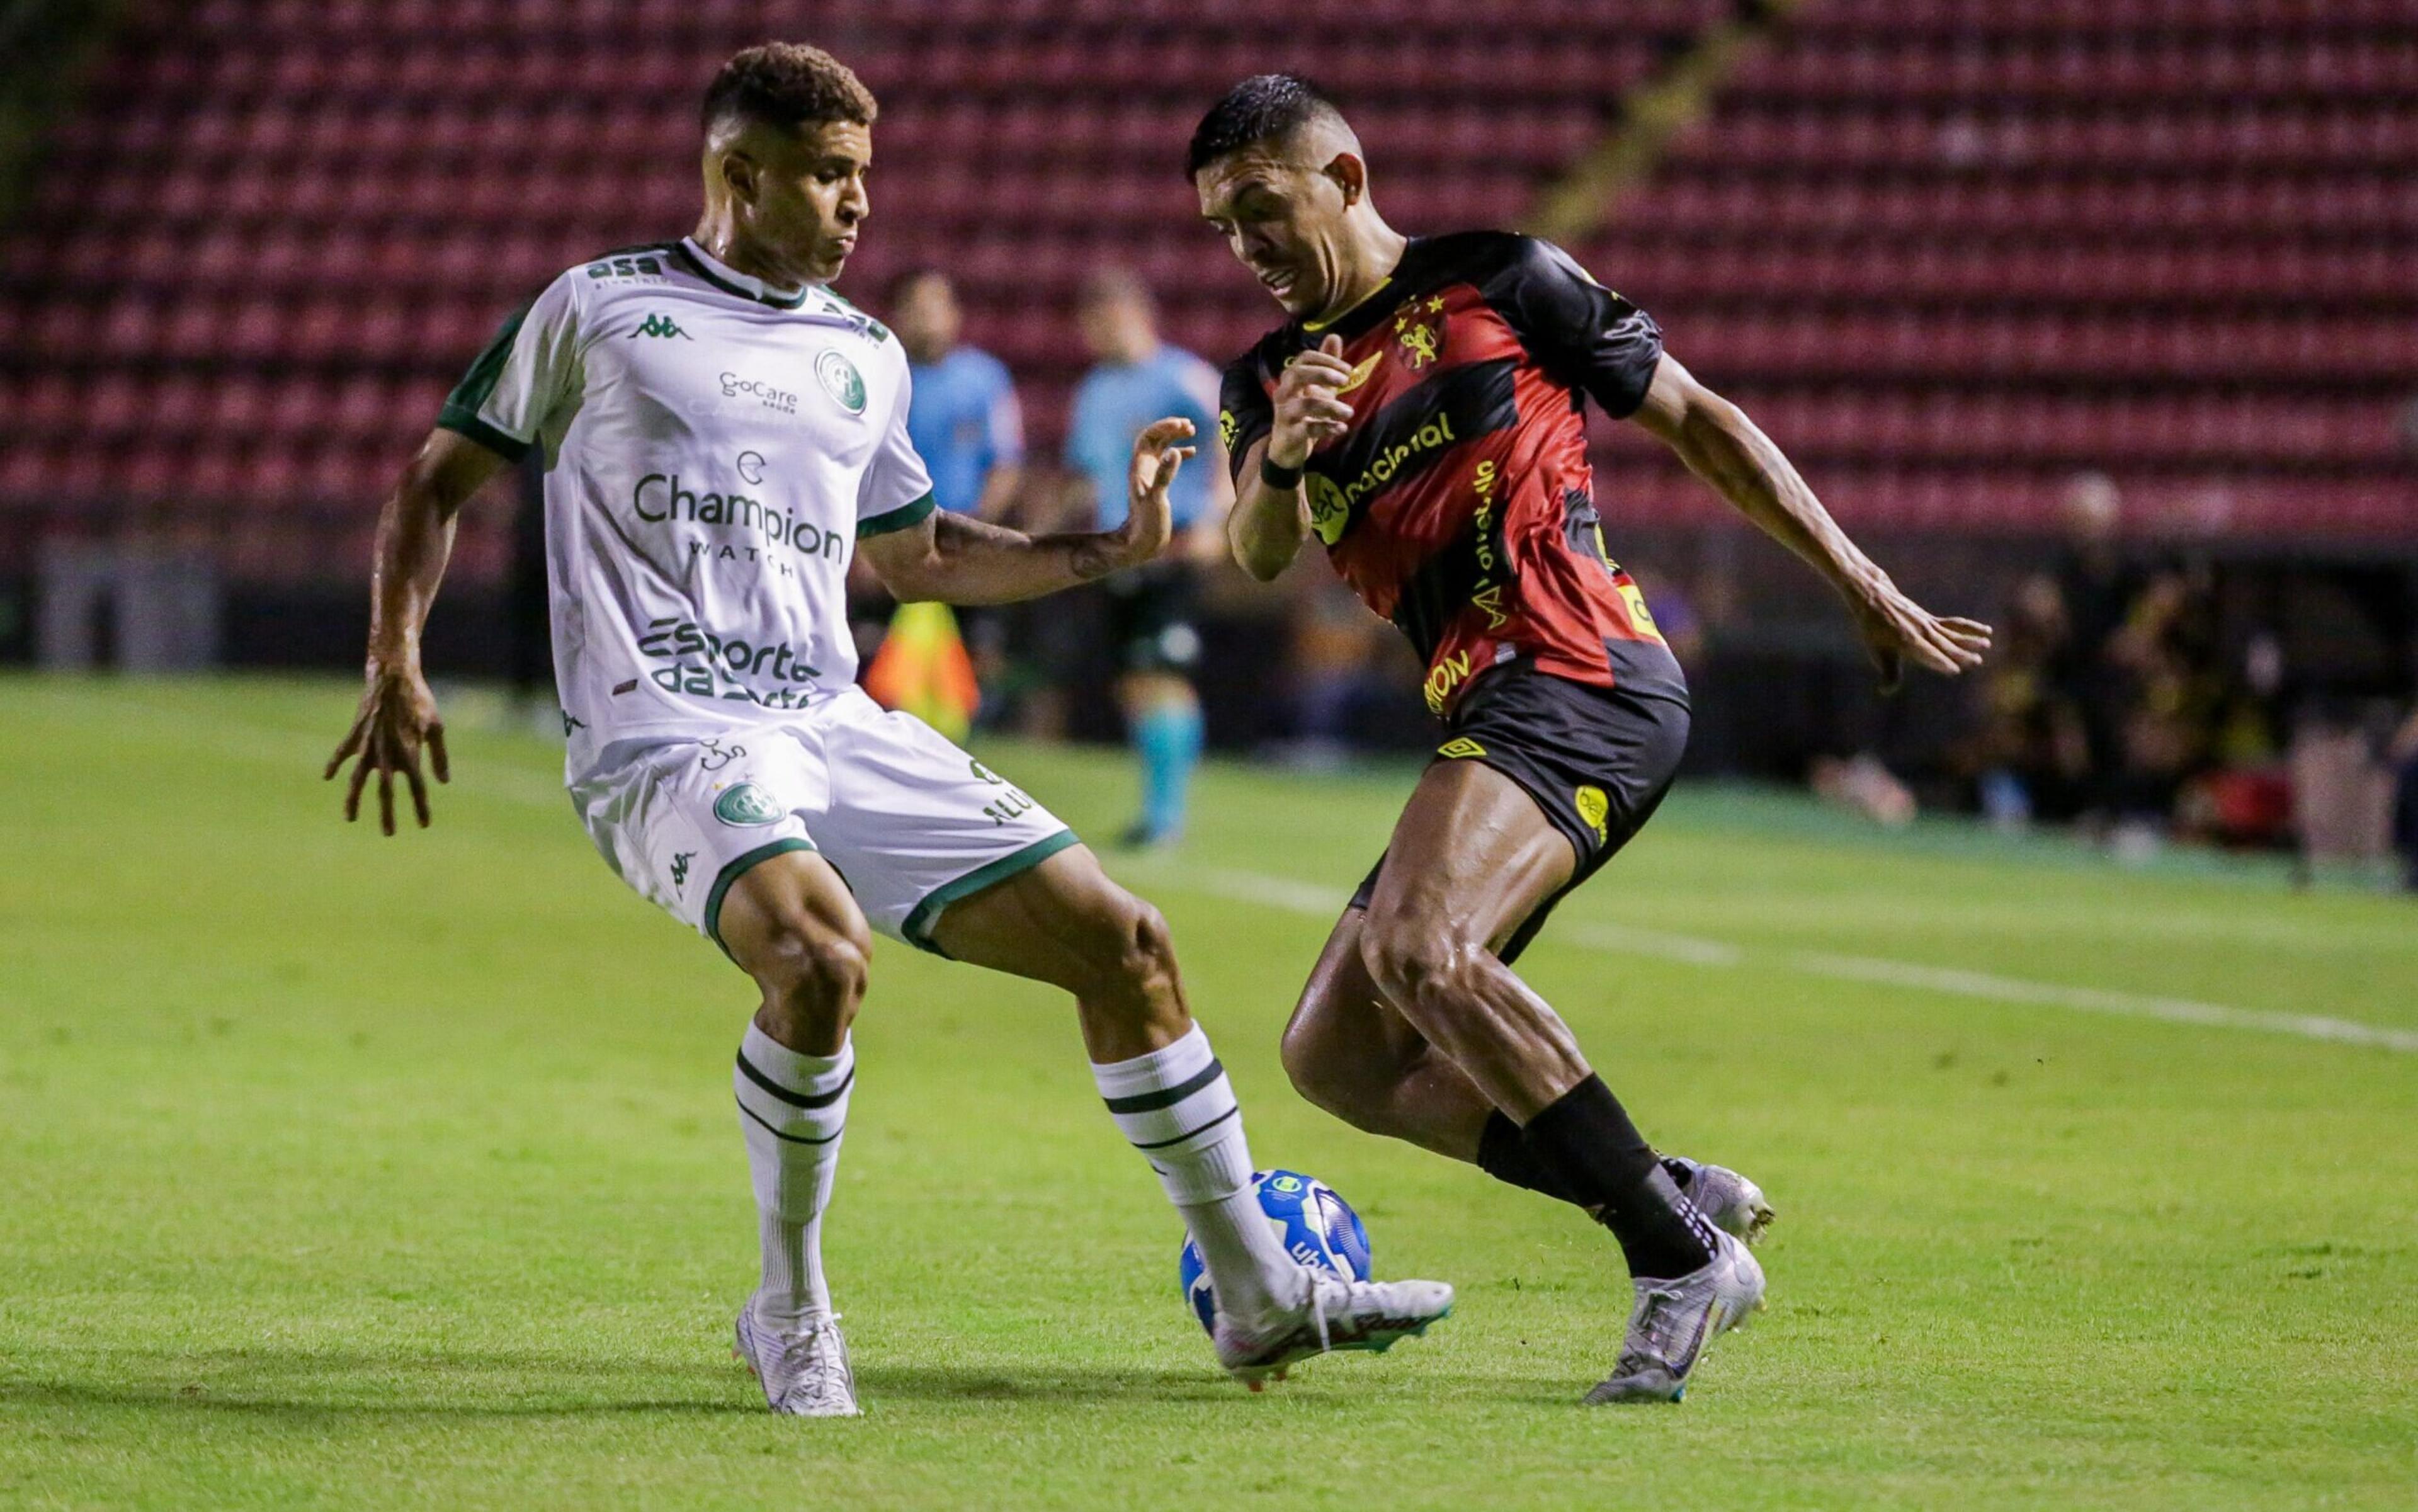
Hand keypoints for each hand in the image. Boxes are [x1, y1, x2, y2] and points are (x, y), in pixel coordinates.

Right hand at [325, 660, 449, 833]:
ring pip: (357, 779)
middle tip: (389, 833)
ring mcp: (368, 745)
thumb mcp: (437, 728)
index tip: (423, 825)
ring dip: (354, 800)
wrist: (393, 677)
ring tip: (350, 818)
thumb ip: (439, 757)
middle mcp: (387, 754)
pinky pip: (341, 754)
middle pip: (386, 791)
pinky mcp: (355, 735)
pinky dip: (334, 765)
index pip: (417, 788)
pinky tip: (328, 777)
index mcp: (411, 753)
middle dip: (387, 814)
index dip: (421, 807)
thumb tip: (442, 782)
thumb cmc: (420, 701)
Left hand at [1110, 416, 1197, 568]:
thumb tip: (1176, 451)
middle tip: (1188, 425)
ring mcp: (1150, 475)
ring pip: (1162, 447)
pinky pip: (1168, 461)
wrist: (1142, 543)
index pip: (1149, 437)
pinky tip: (1193, 451)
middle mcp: (1143, 468)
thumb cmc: (1147, 524)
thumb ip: (1165, 475)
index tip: (1182, 424)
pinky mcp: (1158, 484)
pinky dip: (1180, 452)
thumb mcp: (1157, 499)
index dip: (1164, 427)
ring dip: (1175, 437)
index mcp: (1140, 467)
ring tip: (1191, 430)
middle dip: (1170, 428)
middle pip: (1155, 438)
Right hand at [1266, 333, 1353, 469]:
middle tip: (1345, 381)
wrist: (1287, 447)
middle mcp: (1284, 392)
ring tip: (1350, 412)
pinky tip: (1341, 429)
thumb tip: (1334, 336)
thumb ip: (1327, 364)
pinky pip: (1308, 429)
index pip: (1305, 358)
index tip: (1348, 370)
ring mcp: (1285, 413)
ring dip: (1330, 406)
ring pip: (1305, 404)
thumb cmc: (1305, 412)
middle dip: (1323, 374)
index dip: (1327, 359)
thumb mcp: (1319, 387)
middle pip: (1298, 374)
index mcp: (1291, 377)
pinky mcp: (1290, 434)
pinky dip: (1327, 428)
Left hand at [1848, 576, 1992, 692]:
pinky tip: (1986, 631)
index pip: (1928, 654)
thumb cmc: (1874, 629)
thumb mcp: (1878, 652)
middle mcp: (1921, 632)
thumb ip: (1888, 673)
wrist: (1875, 599)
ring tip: (1986, 644)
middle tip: (1977, 661)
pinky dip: (1970, 627)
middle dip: (1961, 654)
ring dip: (1970, 640)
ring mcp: (1928, 625)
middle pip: (1945, 645)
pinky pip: (1954, 624)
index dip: (1941, 662)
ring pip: (1953, 634)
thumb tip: (1885, 691)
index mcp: (1908, 642)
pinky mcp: (1932, 620)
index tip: (1955, 669)